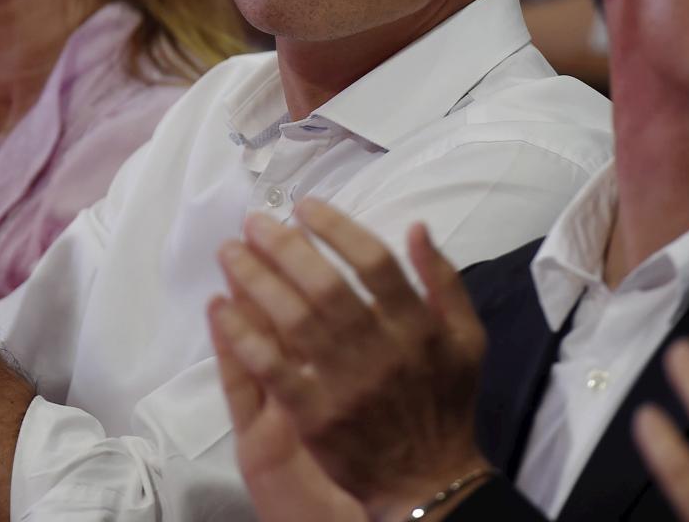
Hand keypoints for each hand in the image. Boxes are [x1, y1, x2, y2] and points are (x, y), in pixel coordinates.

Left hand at [212, 202, 489, 516]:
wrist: (430, 481)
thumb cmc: (445, 401)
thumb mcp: (466, 339)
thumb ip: (444, 280)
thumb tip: (416, 226)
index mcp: (418, 328)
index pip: (374, 261)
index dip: (336, 227)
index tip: (304, 206)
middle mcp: (382, 352)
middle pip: (325, 285)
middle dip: (283, 246)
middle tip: (253, 221)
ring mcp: (345, 385)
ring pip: (292, 320)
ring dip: (256, 279)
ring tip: (230, 252)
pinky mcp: (314, 416)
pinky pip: (271, 367)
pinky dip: (244, 334)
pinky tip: (222, 307)